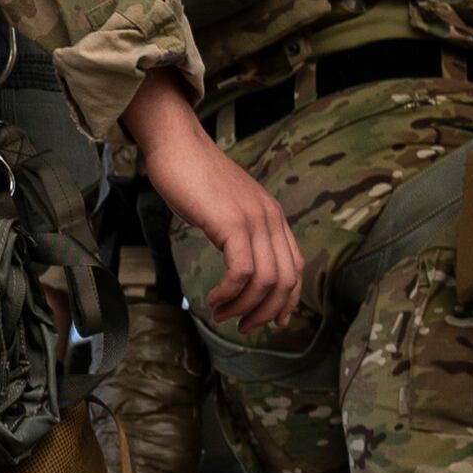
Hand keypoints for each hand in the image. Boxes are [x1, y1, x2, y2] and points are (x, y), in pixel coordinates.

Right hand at [128, 80, 303, 328]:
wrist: (177, 146)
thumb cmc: (193, 177)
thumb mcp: (227, 207)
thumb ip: (239, 231)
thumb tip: (237, 262)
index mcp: (273, 216)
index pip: (295, 268)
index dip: (287, 301)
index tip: (271, 321)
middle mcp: (271, 218)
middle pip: (285, 280)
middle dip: (265, 312)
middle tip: (241, 325)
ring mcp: (254, 220)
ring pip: (266, 281)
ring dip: (244, 306)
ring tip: (222, 314)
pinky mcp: (232, 223)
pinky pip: (242, 271)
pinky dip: (229, 292)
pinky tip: (214, 298)